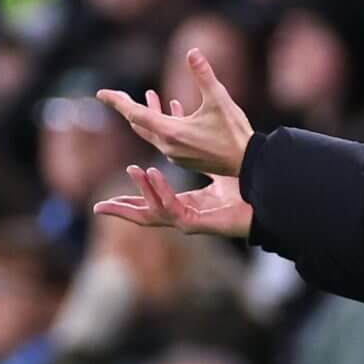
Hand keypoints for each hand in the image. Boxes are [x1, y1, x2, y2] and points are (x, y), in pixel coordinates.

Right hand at [94, 163, 252, 238]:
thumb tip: (187, 140)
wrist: (263, 203)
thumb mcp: (212, 171)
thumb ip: (195, 157)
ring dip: (142, 190)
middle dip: (122, 210)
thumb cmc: (242, 192)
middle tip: (100, 207)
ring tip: (134, 169)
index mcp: (182, 206)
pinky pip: (173, 208)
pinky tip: (154, 174)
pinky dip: (161, 192)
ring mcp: (188, 221)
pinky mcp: (197, 223)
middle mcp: (182, 216)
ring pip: (155, 211)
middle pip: (144, 216)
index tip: (104, 200)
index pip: (149, 205)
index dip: (129, 201)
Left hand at [97, 50, 253, 176]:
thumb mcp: (219, 99)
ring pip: (152, 131)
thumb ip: (204, 75)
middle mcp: (168, 145)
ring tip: (150, 95)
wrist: (248, 164)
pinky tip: (173, 107)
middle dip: (128, 107)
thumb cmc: (234, 132)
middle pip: (139, 123)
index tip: (101, 93)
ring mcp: (175, 154)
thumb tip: (192, 52)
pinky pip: (165, 137)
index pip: (135, 114)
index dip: (117, 101)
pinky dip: (163, 122)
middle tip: (114, 95)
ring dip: (149, 113)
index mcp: (171, 132)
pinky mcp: (183, 158)